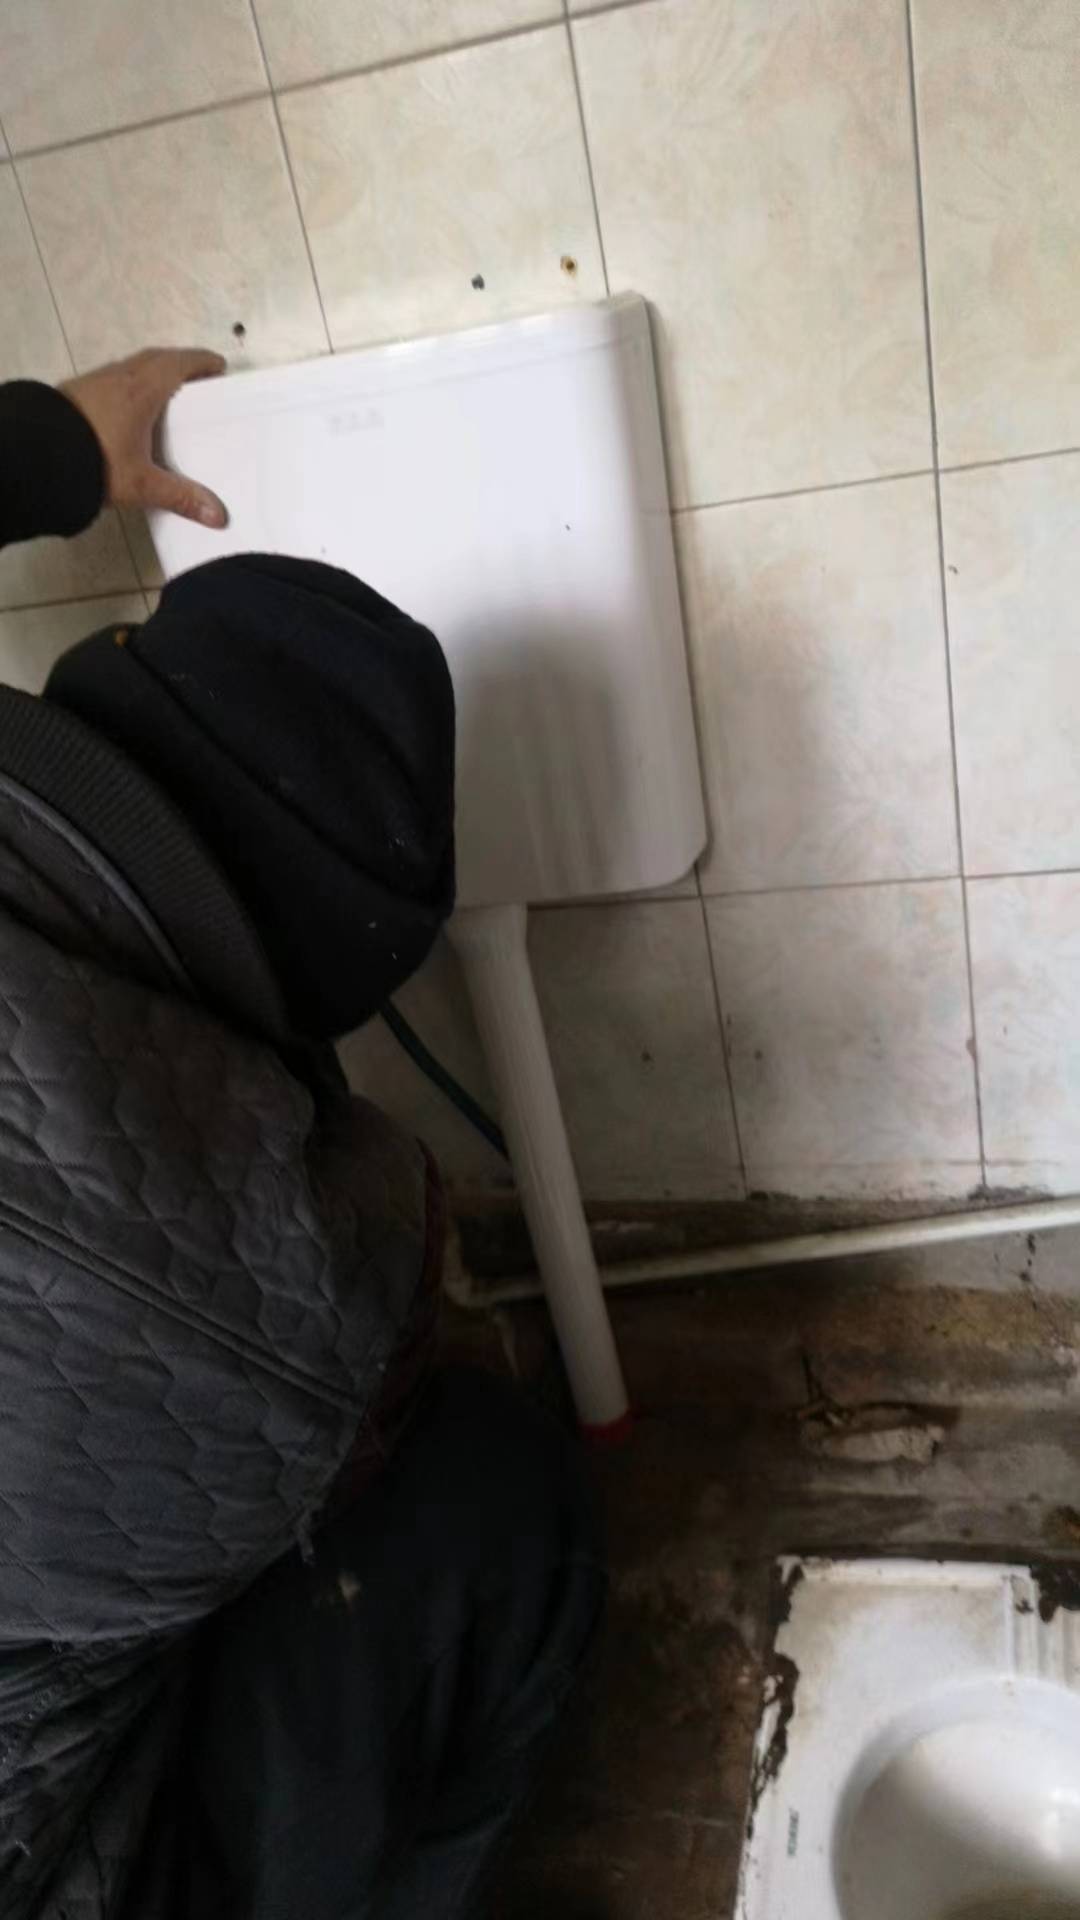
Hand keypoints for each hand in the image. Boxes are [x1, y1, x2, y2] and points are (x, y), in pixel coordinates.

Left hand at [61, 347, 227, 527]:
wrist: (37, 455)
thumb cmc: (94, 461)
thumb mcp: (141, 483)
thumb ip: (180, 497)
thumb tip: (216, 516)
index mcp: (143, 390)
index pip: (179, 364)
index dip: (201, 362)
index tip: (217, 366)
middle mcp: (120, 378)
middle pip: (157, 358)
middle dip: (180, 364)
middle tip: (196, 378)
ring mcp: (96, 382)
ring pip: (133, 366)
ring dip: (153, 371)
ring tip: (165, 392)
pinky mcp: (78, 392)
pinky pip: (113, 378)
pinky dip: (130, 383)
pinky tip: (130, 406)